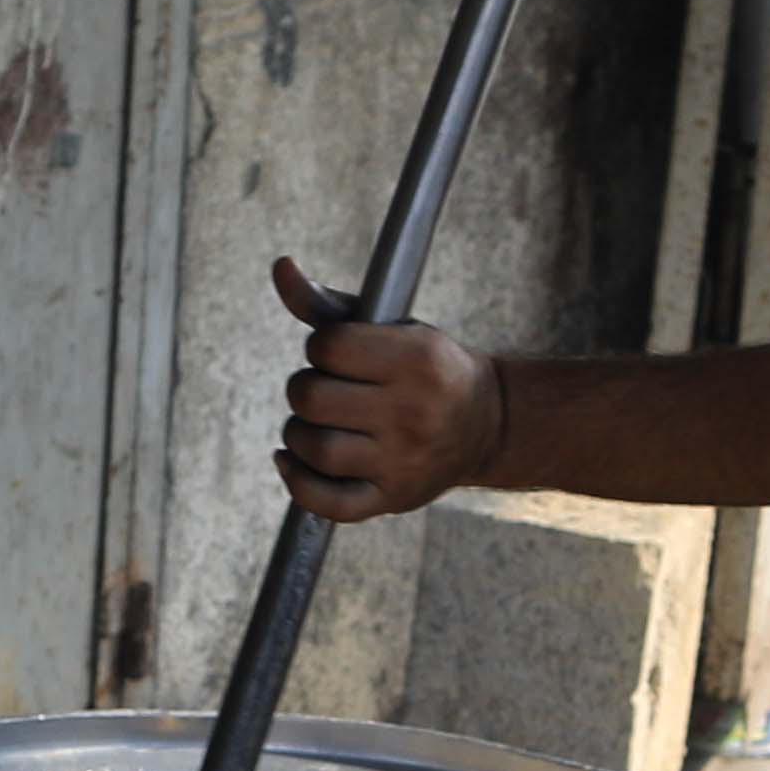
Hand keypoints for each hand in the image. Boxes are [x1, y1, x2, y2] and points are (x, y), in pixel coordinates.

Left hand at [271, 256, 501, 521]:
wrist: (489, 423)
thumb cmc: (426, 368)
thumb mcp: (392, 327)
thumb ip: (329, 306)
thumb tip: (280, 267)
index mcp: (416, 359)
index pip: (329, 347)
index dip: (320, 349)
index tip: (335, 354)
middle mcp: (412, 412)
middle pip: (312, 399)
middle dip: (305, 390)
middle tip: (324, 390)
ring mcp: (403, 461)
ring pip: (314, 449)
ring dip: (297, 433)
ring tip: (314, 424)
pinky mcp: (393, 498)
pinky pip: (328, 503)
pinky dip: (297, 483)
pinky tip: (291, 461)